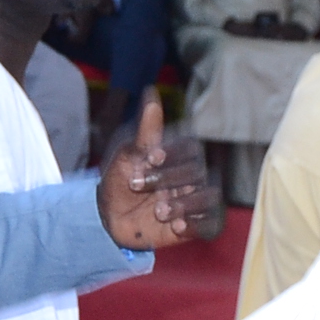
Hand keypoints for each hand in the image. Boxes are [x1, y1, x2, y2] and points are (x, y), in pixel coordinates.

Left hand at [97, 101, 221, 243]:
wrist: (109, 218)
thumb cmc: (120, 182)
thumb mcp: (128, 155)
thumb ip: (146, 131)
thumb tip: (151, 93)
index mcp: (178, 157)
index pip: (190, 148)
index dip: (173, 152)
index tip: (150, 158)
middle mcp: (192, 177)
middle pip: (197, 172)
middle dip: (167, 178)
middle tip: (136, 185)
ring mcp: (195, 201)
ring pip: (208, 197)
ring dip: (184, 204)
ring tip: (158, 211)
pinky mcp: (196, 225)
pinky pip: (210, 225)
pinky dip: (196, 225)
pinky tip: (177, 226)